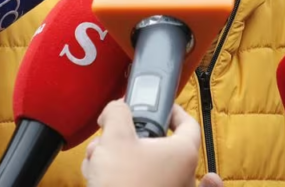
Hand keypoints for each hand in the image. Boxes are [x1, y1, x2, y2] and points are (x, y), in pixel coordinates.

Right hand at [82, 101, 203, 186]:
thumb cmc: (123, 184)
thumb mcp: (115, 138)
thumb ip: (117, 113)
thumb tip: (116, 108)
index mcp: (184, 153)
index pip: (187, 123)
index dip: (171, 110)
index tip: (158, 106)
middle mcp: (185, 176)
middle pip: (158, 146)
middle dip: (129, 140)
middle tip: (111, 139)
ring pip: (145, 168)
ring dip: (118, 161)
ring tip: (96, 164)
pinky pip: (142, 184)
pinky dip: (123, 180)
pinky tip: (99, 177)